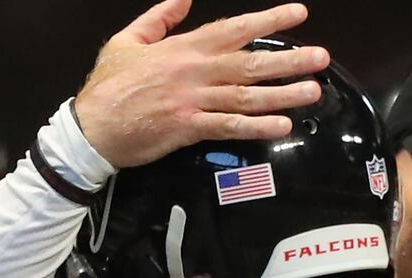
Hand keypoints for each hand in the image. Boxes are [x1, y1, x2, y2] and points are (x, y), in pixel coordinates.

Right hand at [75, 0, 329, 167]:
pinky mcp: (189, 129)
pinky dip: (256, 127)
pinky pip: (229, 127)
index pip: (234, 29)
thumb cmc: (108, 84)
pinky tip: (282, 127)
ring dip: (283, 94)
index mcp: (183, 48)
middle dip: (289, 59)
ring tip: (313, 92)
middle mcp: (195, 72)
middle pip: (250, 63)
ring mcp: (193, 101)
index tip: (298, 13)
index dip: (268, 19)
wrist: (90, 127)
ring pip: (246, 96)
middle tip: (321, 58)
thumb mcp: (127, 40)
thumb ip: (159, 18)